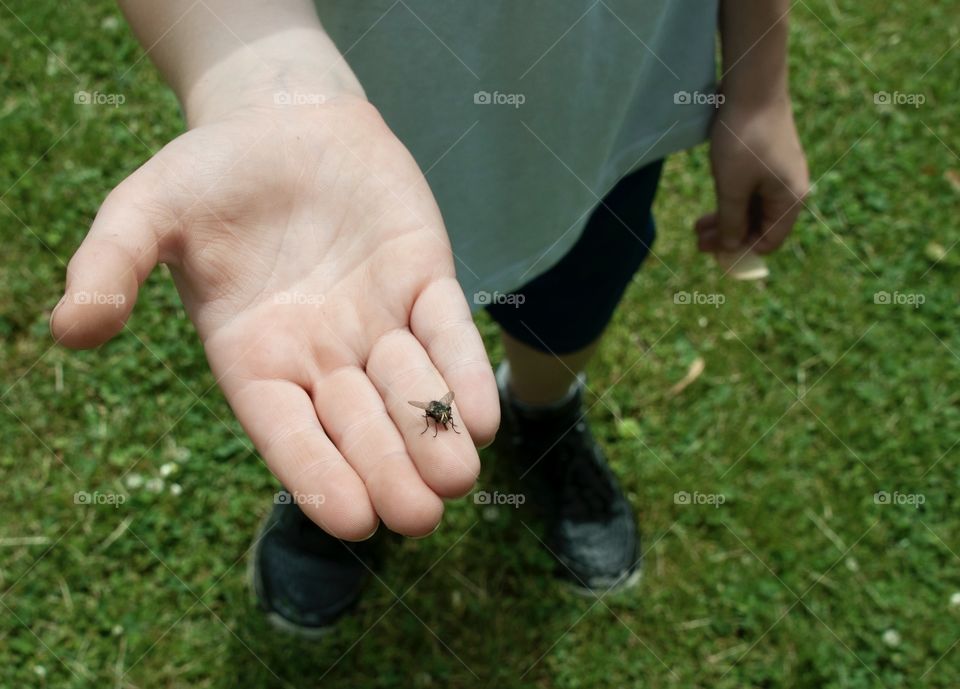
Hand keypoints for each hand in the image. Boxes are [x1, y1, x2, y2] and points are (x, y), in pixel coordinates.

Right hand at [50, 96, 499, 539]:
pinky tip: (482, 416)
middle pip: (358, 425)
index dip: (317, 476)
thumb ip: (110, 266)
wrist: (281, 119)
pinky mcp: (423, 278)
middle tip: (419, 518)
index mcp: (256, 359)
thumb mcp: (147, 211)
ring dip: (435, 433)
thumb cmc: (211, 173)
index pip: (287, 433)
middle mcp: (322, 354)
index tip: (352, 520)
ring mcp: (377, 320)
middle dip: (389, 470)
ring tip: (458, 478)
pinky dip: (464, 370)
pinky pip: (447, 330)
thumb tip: (67, 330)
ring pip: (410, 388)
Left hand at [695, 97, 809, 254]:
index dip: (741, 253)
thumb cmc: (744, 139)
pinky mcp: (766, 162)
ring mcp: (779, 175)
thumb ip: (732, 221)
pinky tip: (709, 208)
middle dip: (729, 237)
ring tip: (696, 228)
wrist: (752, 87)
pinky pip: (750, 192)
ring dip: (726, 221)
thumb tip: (732, 247)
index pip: (768, 242)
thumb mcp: (732, 187)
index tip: (713, 254)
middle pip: (759, 227)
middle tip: (697, 243)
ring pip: (752, 210)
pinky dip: (730, 202)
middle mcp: (790, 191)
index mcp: (790, 201)